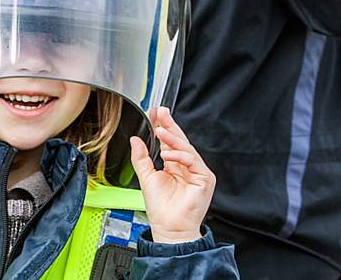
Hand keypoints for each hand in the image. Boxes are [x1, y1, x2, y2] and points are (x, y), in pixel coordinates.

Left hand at [129, 106, 214, 243]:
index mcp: (174, 164)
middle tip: (160, 112)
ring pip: (187, 148)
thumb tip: (135, 139)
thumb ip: (141, 158)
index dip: (163, 126)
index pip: (169, 141)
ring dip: (172, 139)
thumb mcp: (145, 177)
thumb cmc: (160, 208)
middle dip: (170, 125)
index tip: (155, 113)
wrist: (169, 228)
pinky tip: (167, 155)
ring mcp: (197, 172)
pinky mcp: (204, 179)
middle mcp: (186, 166)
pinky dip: (180, 156)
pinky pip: (193, 161)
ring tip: (159, 131)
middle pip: (179, 140)